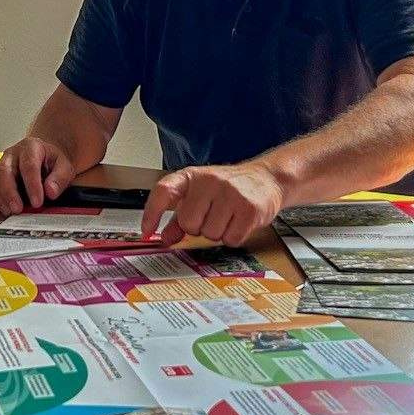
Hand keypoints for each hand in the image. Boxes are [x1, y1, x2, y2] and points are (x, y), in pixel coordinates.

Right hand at [0, 138, 75, 215]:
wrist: (45, 157)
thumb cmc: (53, 162)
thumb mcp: (65, 166)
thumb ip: (60, 178)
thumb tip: (50, 191)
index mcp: (30, 148)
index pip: (28, 165)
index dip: (32, 185)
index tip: (37, 202)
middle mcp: (11, 155)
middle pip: (3, 172)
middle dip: (9, 193)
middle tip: (17, 209)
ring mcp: (0, 165)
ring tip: (9, 212)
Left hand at [144, 162, 283, 247]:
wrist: (266, 179)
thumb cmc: (229, 188)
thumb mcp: (200, 195)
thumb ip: (179, 217)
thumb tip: (164, 238)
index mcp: (191, 176)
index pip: (163, 191)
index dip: (151, 213)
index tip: (147, 231)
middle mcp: (209, 181)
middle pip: (189, 223)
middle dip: (199, 228)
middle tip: (211, 217)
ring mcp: (230, 193)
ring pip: (210, 234)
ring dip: (218, 233)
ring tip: (227, 218)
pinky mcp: (248, 208)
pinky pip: (231, 238)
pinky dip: (234, 237)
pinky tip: (239, 222)